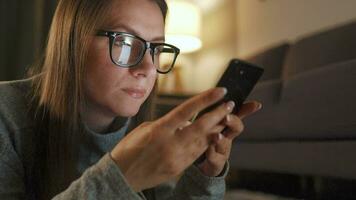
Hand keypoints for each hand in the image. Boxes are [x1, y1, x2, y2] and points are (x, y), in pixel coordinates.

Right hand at [110, 88, 233, 191]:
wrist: (122, 176)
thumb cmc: (129, 149)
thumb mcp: (145, 129)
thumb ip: (167, 123)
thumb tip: (185, 121)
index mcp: (159, 130)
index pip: (187, 110)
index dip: (206, 99)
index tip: (220, 91)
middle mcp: (170, 144)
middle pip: (201, 126)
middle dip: (218, 113)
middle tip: (229, 103)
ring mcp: (177, 158)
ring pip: (204, 140)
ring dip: (217, 127)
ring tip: (226, 116)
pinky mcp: (179, 168)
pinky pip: (198, 153)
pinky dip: (208, 142)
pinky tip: (215, 133)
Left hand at [197, 101, 261, 176]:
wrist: (205, 163)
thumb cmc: (208, 139)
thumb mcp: (211, 123)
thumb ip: (216, 109)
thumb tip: (218, 92)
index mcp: (226, 125)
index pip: (239, 114)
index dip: (248, 109)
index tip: (256, 104)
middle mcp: (228, 137)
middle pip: (236, 128)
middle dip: (233, 121)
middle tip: (226, 117)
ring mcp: (224, 150)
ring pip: (225, 143)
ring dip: (222, 139)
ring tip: (217, 135)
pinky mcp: (216, 162)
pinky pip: (214, 157)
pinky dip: (211, 153)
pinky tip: (207, 150)